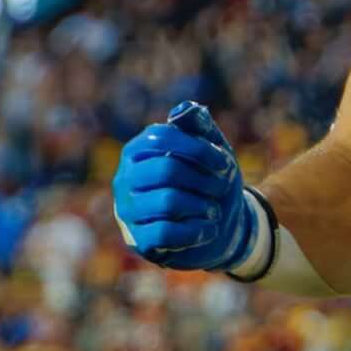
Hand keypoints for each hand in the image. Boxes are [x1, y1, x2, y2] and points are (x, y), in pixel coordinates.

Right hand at [115, 103, 269, 274]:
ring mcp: (128, 211)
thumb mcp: (213, 150)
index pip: (163, 139)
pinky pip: (167, 233)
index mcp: (138, 151)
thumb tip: (185, 109)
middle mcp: (126, 179)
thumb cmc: (211, 182)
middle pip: (168, 171)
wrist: (222, 226)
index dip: (200, 149)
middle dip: (204, 180)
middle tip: (220, 188)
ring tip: (213, 209)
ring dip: (203, 206)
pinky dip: (197, 230)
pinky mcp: (140, 240)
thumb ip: (200, 127)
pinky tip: (208, 228)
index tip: (224, 163)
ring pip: (169, 202)